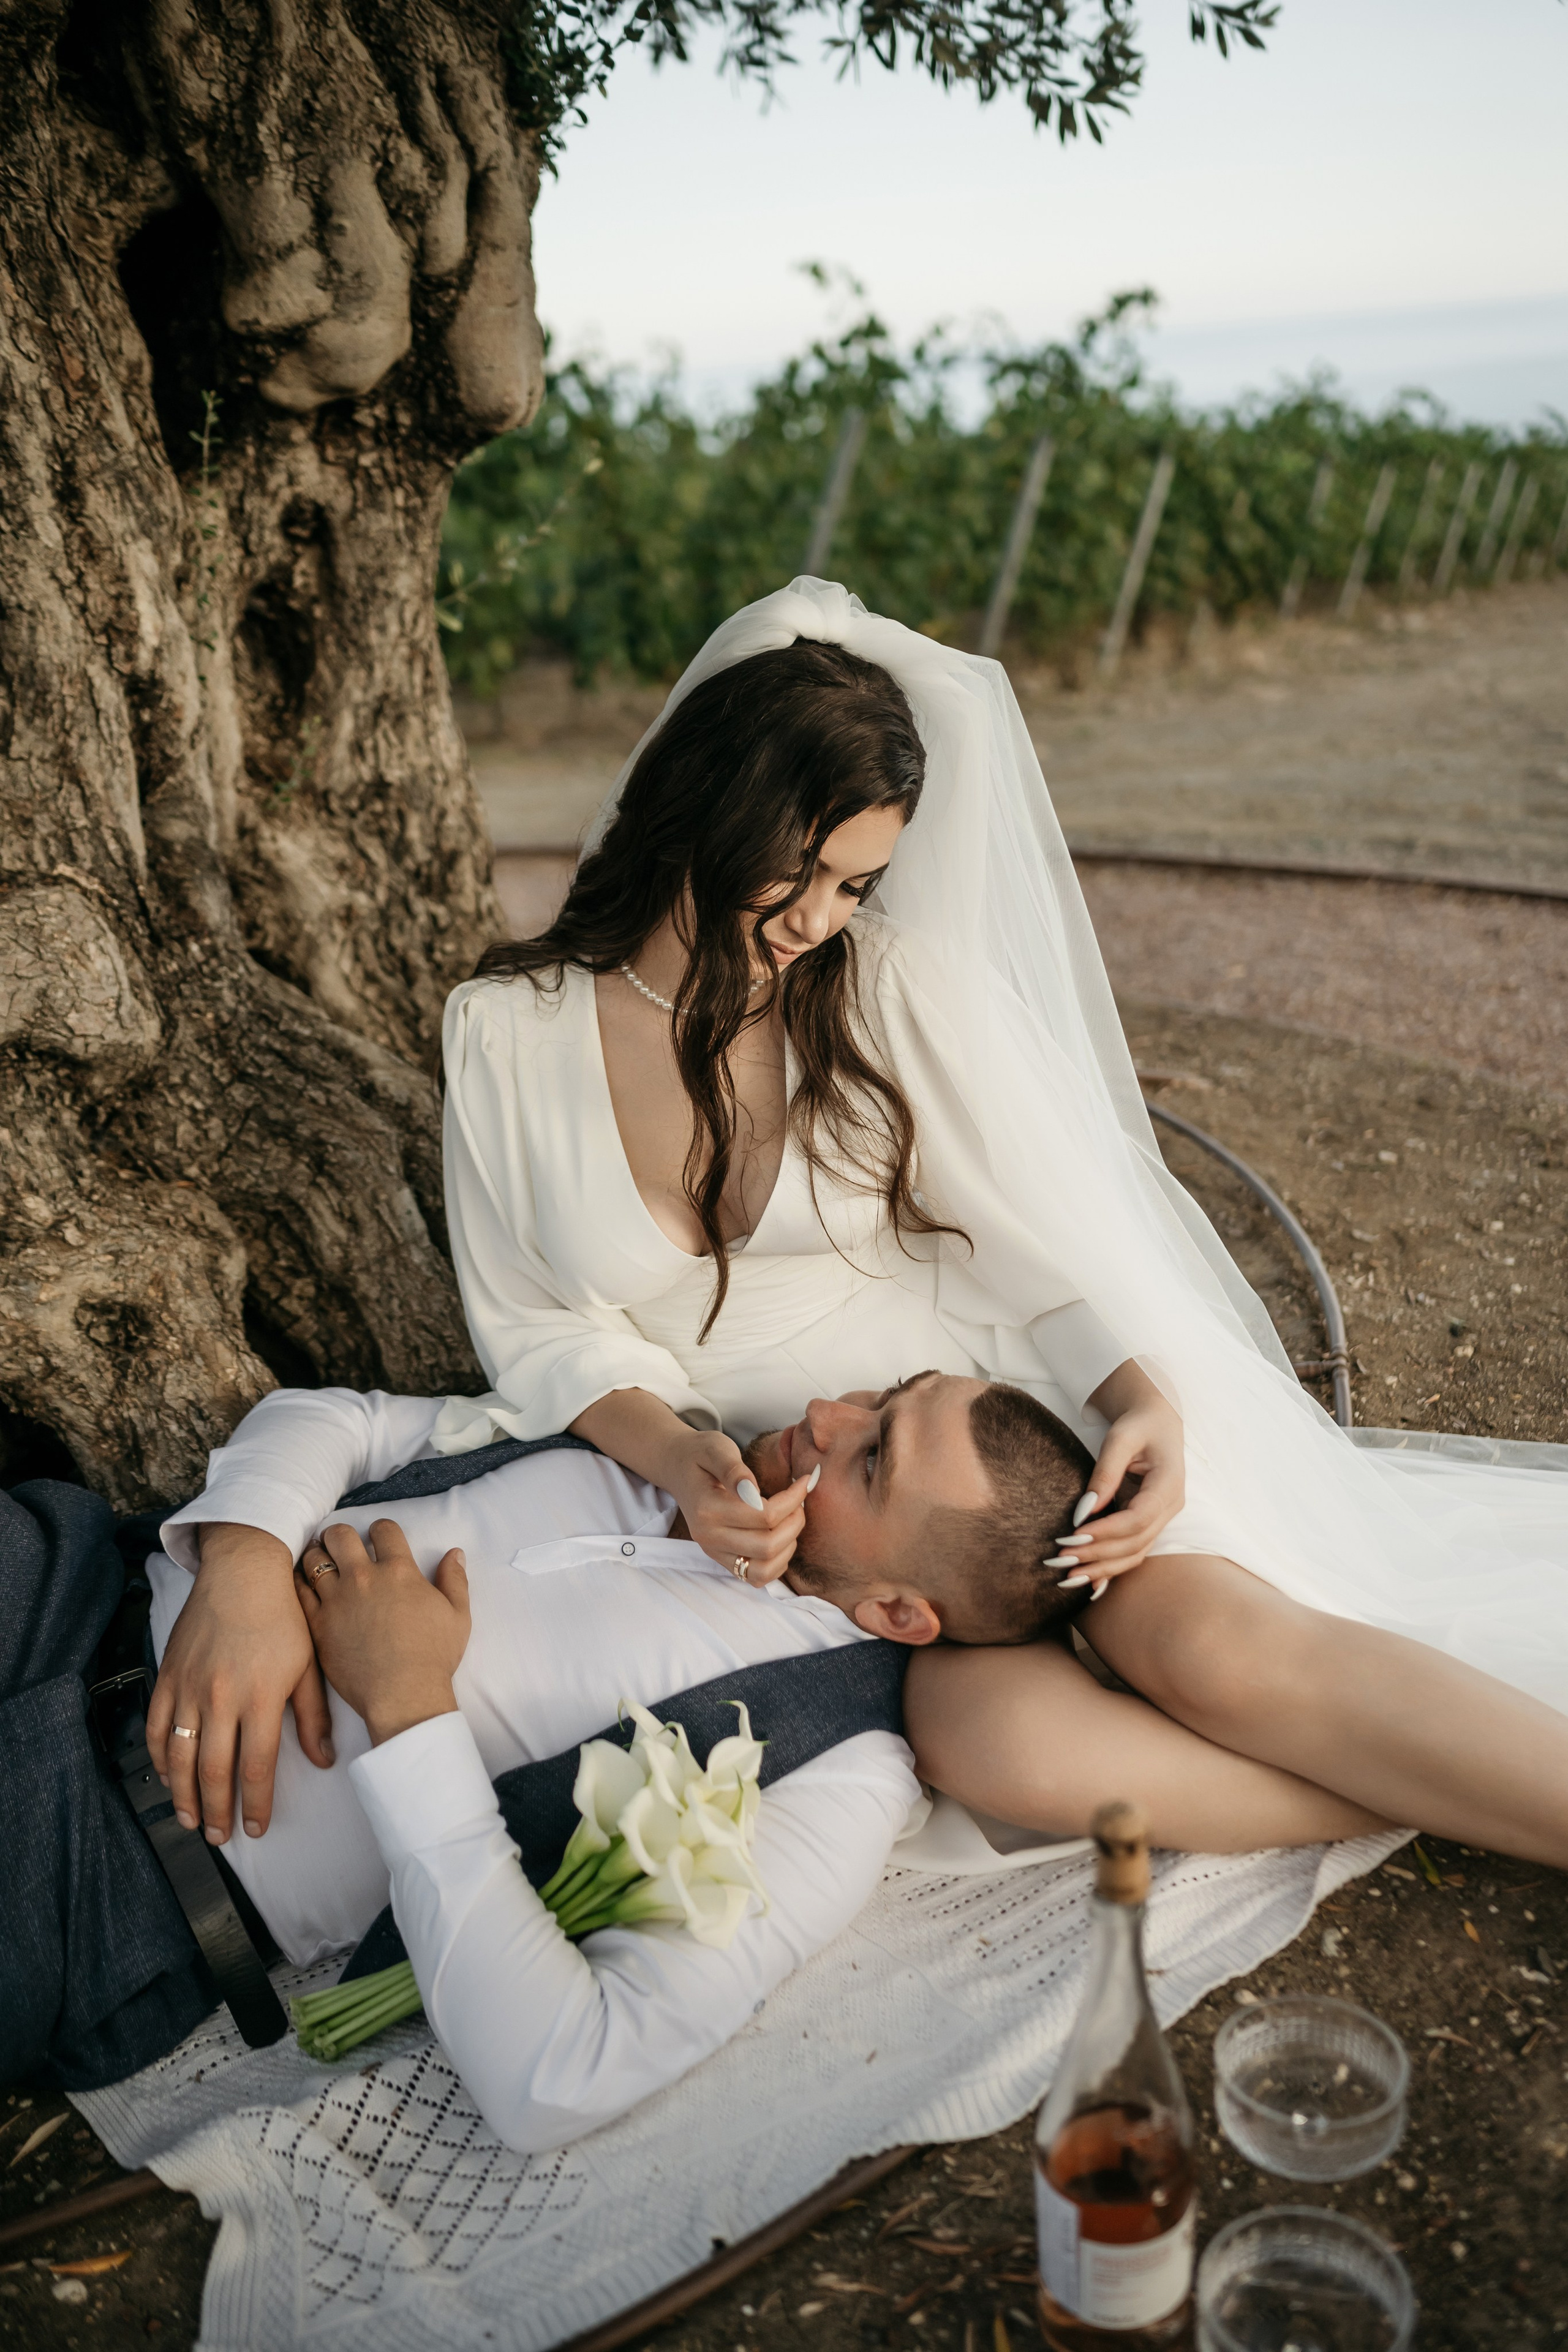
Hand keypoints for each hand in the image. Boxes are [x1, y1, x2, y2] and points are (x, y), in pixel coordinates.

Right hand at [147, 1522, 333, 1844]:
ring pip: (179, 1757)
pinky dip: (160, 1758)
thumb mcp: (309, 1664)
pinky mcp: (168, 1676)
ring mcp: (189, 1688)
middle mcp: (221, 1698)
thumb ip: (312, 1717)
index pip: (255, 1767)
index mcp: (260, 1697)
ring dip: (184, 1795)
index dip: (255, 1804)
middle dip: (216, 1810)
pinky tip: (168, 1778)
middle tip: (219, 1836)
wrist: (242, 1573)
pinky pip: (157, 1727)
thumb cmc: (283, 1617)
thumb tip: (324, 1761)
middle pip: (213, 1771)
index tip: (255, 1830)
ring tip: (192, 1820)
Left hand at [295, 1518, 469, 1744]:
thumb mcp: (457, 1615)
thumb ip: (455, 1579)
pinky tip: (305, 1584)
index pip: (384, 1530)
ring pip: (315, 1560)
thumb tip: (455, 1553)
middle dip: (340, 1534)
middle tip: (341, 1544)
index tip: (379, 1538)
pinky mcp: (318, 1624)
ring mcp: (337, 1600)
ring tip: (321, 1562)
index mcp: (399, 1571)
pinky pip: (300, 1592)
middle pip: (341, 1536)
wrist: (402, 1695)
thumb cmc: (433, 1657)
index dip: (381, 1529)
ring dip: (318, 1555)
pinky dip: (300, 1582)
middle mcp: (364, 1578)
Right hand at [662, 1426, 814, 1584]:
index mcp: (708, 1509)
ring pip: (764, 1570)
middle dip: (795, 1523)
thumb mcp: (716, 1448)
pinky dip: (778, 1562)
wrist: (678, 1467)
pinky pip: (757, 1577)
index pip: (764, 1516)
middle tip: (799, 1501)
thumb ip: (733, 1469)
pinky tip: (782, 1536)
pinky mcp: (722, 1559)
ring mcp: (715, 1552)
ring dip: (788, 1546)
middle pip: (768, 1546)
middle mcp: (709, 1537)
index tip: (804, 1480)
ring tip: (791, 1519)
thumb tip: (752, 1489)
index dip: (793, 1499)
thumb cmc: (701, 1455)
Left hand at [1064, 1370, 1185, 1594]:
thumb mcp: (1121, 1438)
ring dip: (1103, 1568)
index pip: (1139, 1518)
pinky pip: (1133, 1551)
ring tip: (1068, 1576)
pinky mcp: (1150, 1523)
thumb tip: (1085, 1510)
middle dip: (1098, 1554)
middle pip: (1136, 1542)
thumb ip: (1106, 1472)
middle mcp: (1170, 1506)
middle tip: (1061, 1560)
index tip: (1073, 1536)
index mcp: (1169, 1484)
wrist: (1157, 1422)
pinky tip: (1089, 1582)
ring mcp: (1163, 1518)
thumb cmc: (1139, 1425)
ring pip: (1135, 1553)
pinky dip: (1112, 1567)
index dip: (1106, 1531)